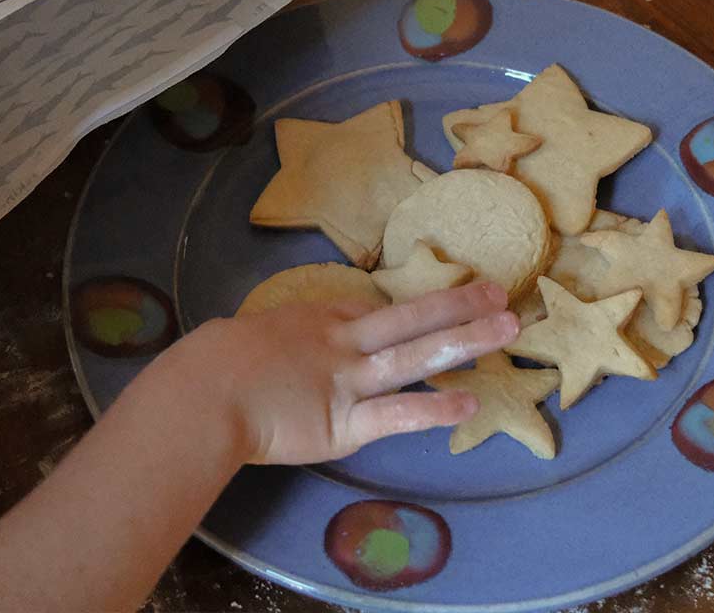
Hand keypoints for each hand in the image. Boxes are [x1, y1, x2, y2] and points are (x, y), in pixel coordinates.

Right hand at [186, 281, 518, 464]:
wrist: (206, 392)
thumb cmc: (214, 364)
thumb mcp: (251, 333)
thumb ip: (277, 339)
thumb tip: (278, 346)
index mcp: (318, 321)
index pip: (373, 312)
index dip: (414, 307)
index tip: (446, 300)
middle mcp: (342, 345)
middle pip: (410, 318)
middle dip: (458, 305)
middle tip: (501, 292)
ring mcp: (349, 382)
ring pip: (416, 354)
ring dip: (465, 339)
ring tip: (507, 329)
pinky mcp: (346, 423)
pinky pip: (399, 413)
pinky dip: (435, 409)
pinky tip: (469, 404)